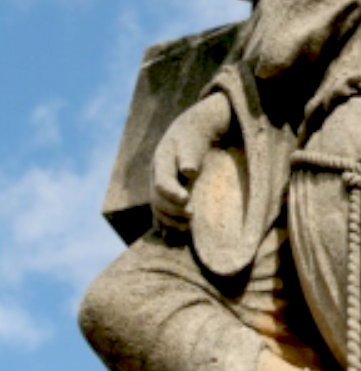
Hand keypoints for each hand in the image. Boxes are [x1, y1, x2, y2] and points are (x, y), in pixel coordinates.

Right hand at [150, 93, 231, 230]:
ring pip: (157, 208)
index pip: (163, 182)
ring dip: (170, 221)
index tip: (187, 200)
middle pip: (158, 199)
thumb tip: (189, 171)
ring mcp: (157, 185)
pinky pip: (160, 213)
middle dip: (173, 211)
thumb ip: (190, 156)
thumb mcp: (193, 140)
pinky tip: (174, 237)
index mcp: (161, 160)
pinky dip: (165, 226)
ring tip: (187, 228)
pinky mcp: (163, 194)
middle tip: (192, 216)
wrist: (190, 132)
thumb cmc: (194, 136)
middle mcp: (156, 175)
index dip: (173, 194)